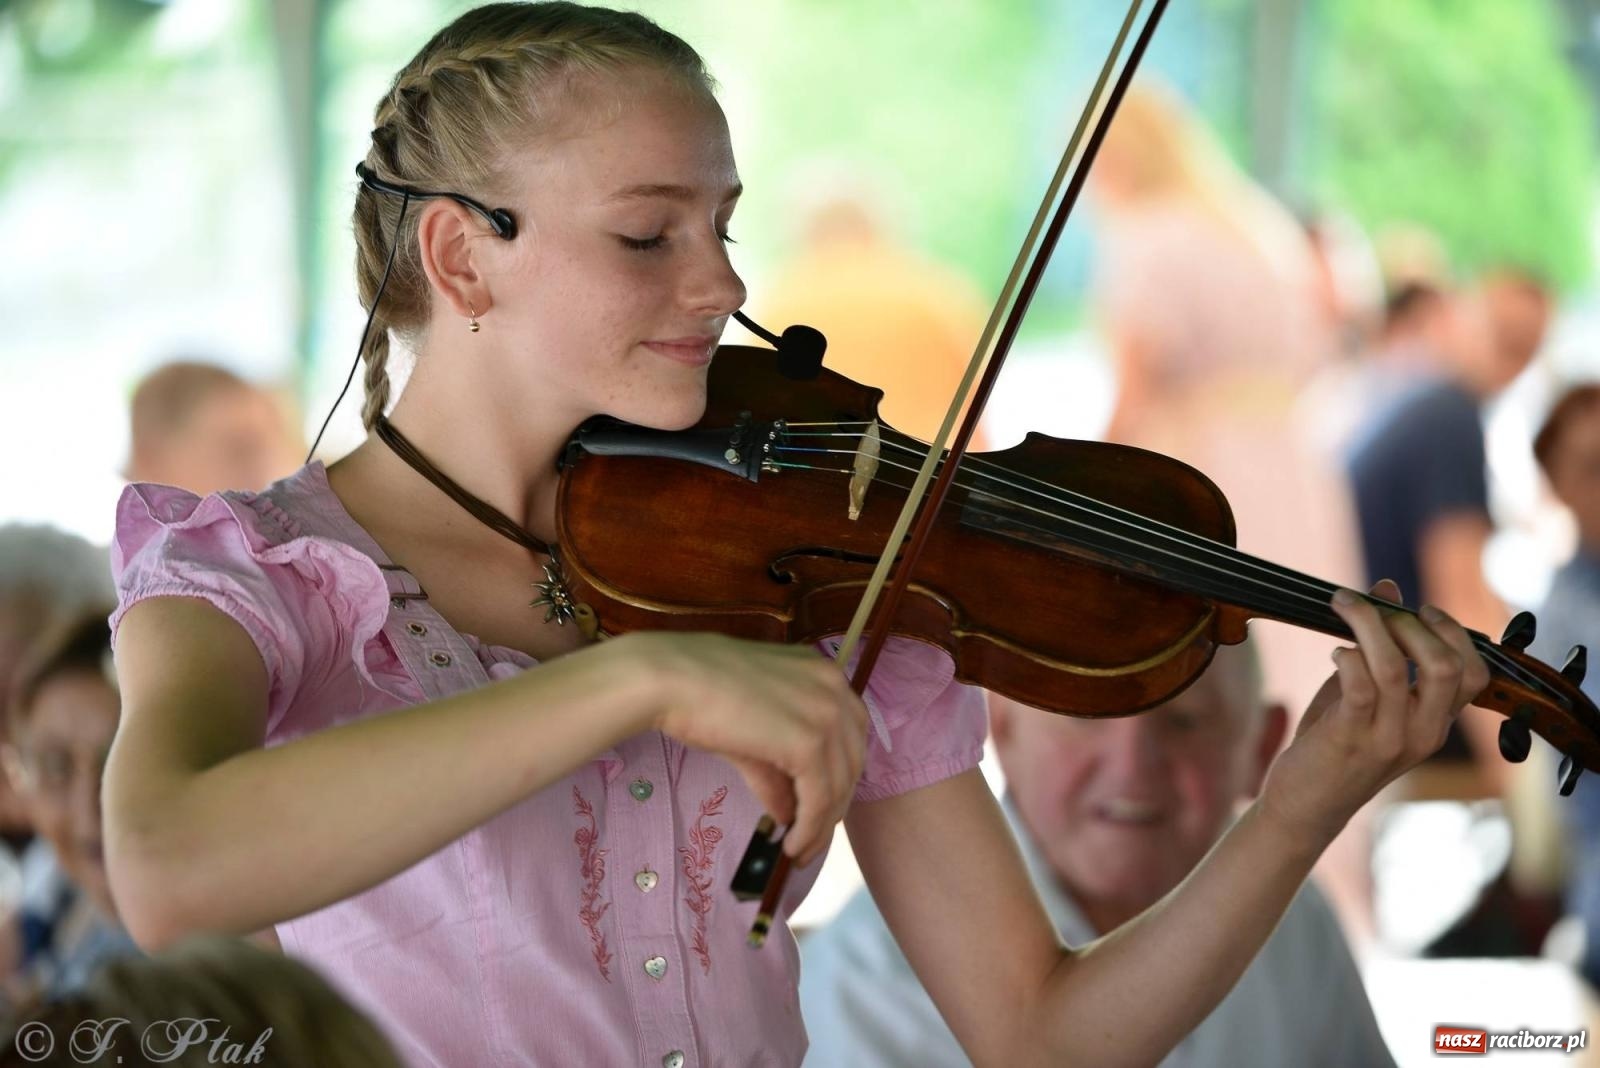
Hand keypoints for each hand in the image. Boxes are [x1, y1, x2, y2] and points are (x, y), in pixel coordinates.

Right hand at [625, 631, 869, 865]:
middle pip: (852, 762)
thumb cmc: (698, 694)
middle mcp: (835, 688)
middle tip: (811, 839)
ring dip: (821, 826)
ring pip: (839, 786)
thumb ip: (777, 770)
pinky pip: (819, 799)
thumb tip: (788, 814)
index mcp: (823, 674)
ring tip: (798, 852)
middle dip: (834, 806)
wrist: (670, 680)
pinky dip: (809, 829)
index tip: (821, 808)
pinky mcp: (809, 743)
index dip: (839, 776)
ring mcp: (826, 714)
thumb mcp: (751, 732)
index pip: (850, 735)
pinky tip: (790, 847)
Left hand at [1259, 579, 1490, 844]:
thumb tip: (1386, 588)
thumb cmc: (1334, 747)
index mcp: (1434, 723)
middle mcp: (1422, 732)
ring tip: (1343, 605)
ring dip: (1369, 625)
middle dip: (1411, 623)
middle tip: (1376, 606)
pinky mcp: (1351, 739)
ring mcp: (1389, 739)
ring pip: (1396, 668)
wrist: (1305, 807)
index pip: (1474, 673)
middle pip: (1447, 666)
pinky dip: (1348, 656)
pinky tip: (1335, 651)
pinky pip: (1360, 686)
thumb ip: (1379, 646)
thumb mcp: (1363, 695)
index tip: (1420, 608)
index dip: (1453, 632)